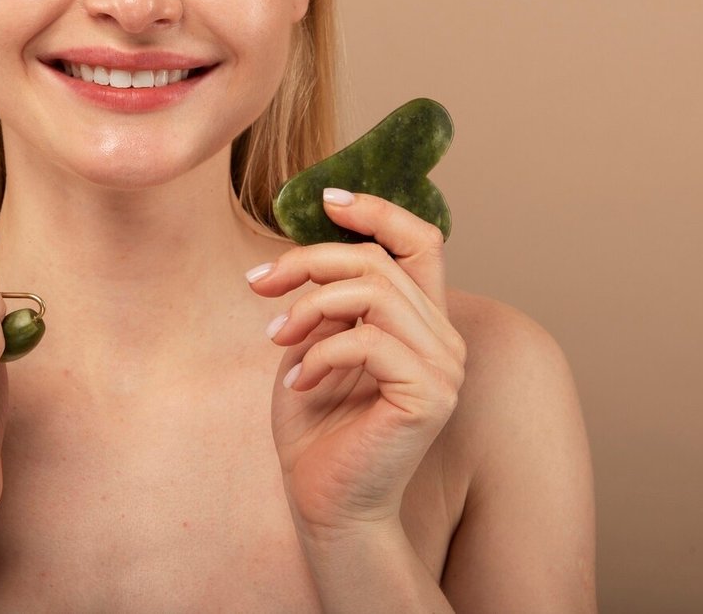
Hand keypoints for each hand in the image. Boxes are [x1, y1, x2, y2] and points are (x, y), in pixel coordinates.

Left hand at [248, 189, 464, 535]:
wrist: (325, 503)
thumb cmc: (317, 428)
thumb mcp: (314, 343)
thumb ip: (326, 298)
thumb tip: (307, 249)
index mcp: (422, 321)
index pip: (421, 242)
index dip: (378, 210)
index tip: (326, 199)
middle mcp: (444, 339)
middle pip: (377, 262)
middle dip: (308, 263)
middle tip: (258, 285)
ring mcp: (443, 368)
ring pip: (373, 293)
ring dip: (309, 308)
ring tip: (277, 338)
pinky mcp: (429, 396)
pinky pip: (367, 341)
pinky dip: (320, 352)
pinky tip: (298, 381)